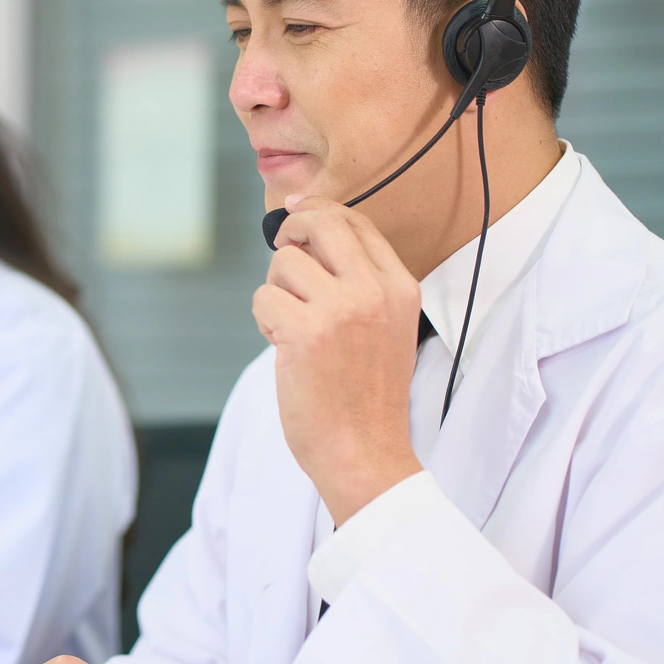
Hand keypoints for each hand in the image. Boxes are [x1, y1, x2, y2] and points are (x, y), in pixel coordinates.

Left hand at [252, 195, 424, 523]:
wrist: (365, 452)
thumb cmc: (364, 397)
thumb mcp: (384, 329)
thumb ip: (357, 285)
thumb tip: (304, 236)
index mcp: (400, 288)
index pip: (357, 224)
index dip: (320, 211)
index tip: (295, 211)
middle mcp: (375, 292)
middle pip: (323, 224)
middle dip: (292, 230)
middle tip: (282, 250)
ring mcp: (341, 310)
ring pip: (284, 263)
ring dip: (275, 291)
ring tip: (290, 326)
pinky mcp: (305, 332)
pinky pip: (263, 297)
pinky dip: (263, 319)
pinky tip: (281, 346)